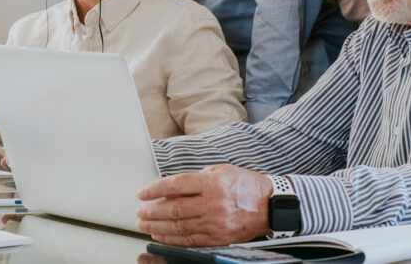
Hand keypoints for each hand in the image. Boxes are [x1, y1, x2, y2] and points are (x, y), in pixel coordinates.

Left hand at [136, 164, 271, 245]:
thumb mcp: (223, 171)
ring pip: (179, 227)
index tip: (142, 193)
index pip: (176, 185)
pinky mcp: (219, 238)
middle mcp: (213, 204)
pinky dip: (172, 239)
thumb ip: (198, 177)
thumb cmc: (247, 186)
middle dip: (152, 211)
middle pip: (174, 209)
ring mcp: (216, 223)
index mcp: (213, 183)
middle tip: (140, 211)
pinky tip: (160, 236)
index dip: (155, 189)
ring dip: (157, 227)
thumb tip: (173, 188)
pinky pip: (190, 240)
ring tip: (144, 224)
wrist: (271, 206)